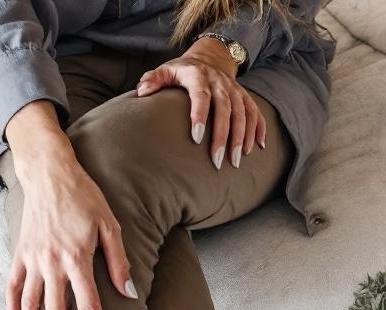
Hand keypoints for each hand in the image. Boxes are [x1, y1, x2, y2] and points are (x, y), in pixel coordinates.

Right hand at [4, 122, 137, 309]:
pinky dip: (11, 307)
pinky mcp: (20, 254)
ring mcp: (33, 260)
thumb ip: (118, 261)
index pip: (89, 304)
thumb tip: (128, 292)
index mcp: (77, 258)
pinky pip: (12, 285)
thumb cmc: (84, 196)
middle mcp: (52, 263)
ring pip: (29, 304)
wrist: (49, 172)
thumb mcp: (109, 224)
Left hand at [136, 38, 266, 169]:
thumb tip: (142, 92)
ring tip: (236, 161)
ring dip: (242, 137)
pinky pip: (256, 112)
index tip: (196, 139)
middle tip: (218, 161)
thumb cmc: (183, 71)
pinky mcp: (244, 97)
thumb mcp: (167, 70)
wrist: (210, 57)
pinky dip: (259, 129)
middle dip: (223, 136)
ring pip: (243, 113)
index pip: (202, 96)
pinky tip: (258, 148)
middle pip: (226, 109)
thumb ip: (153, 80)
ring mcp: (234, 90)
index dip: (200, 116)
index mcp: (199, 76)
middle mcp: (220, 82)